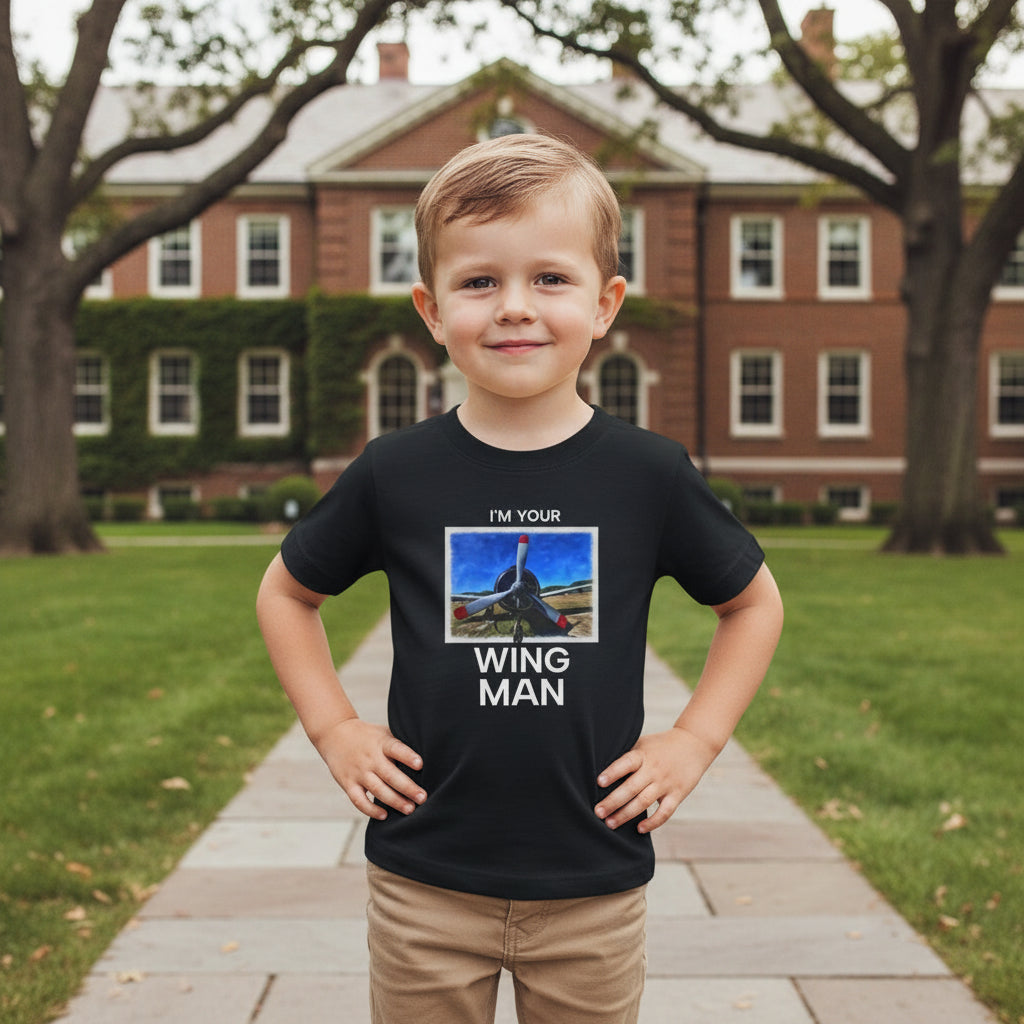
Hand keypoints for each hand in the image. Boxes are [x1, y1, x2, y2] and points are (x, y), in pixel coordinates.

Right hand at [317, 718, 425, 820]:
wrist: (335, 734)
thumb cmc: (368, 736)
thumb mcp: (384, 734)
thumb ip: (399, 746)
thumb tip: (425, 762)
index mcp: (381, 743)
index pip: (396, 749)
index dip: (408, 756)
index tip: (420, 765)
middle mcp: (370, 758)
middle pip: (390, 775)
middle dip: (407, 788)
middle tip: (422, 798)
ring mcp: (358, 772)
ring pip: (378, 790)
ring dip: (394, 801)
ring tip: (410, 809)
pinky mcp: (348, 783)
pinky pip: (359, 800)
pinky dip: (371, 810)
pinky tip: (384, 815)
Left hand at [594, 727, 716, 832]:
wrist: (694, 744)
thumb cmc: (661, 745)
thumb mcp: (643, 744)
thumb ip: (628, 757)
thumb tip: (600, 770)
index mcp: (643, 754)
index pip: (626, 763)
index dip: (612, 773)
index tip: (599, 783)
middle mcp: (654, 769)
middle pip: (631, 788)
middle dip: (613, 802)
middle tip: (597, 813)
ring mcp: (666, 783)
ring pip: (644, 802)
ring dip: (626, 814)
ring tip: (610, 824)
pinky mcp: (678, 794)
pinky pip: (665, 812)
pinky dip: (653, 822)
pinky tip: (639, 829)